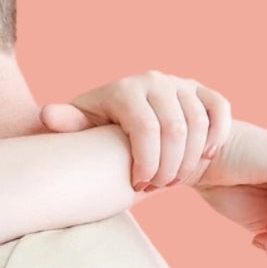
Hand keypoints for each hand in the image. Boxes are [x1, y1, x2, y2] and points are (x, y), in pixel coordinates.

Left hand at [40, 72, 232, 189]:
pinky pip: (220, 110)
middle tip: (156, 187)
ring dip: (188, 160)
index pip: (145, 128)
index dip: (146, 162)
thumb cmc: (101, 129)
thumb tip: (47, 115)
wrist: (130, 119)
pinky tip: (204, 158)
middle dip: (168, 167)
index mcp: (125, 89)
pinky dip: (216, 136)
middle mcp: (154, 80)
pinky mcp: (202, 90)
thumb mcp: (83, 127)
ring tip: (172, 180)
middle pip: (174, 130)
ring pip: (198, 125)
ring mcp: (181, 83)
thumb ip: (68, 123)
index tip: (138, 186)